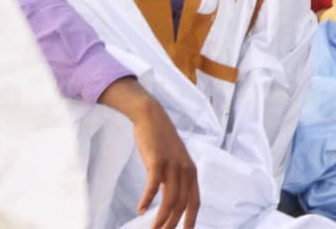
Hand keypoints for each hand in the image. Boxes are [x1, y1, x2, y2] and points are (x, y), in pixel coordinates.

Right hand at [98, 78, 198, 228]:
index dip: (191, 220)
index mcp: (191, 172)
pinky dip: (147, 200)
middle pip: (182, 205)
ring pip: (170, 200)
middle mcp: (186, 170)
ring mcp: (173, 165)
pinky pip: (153, 186)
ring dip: (161, 218)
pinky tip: (140, 210)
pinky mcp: (158, 160)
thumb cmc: (160, 142)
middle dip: (173, 224)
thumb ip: (174, 179)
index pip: (195, 201)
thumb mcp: (173, 162)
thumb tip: (171, 201)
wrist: (151, 117)